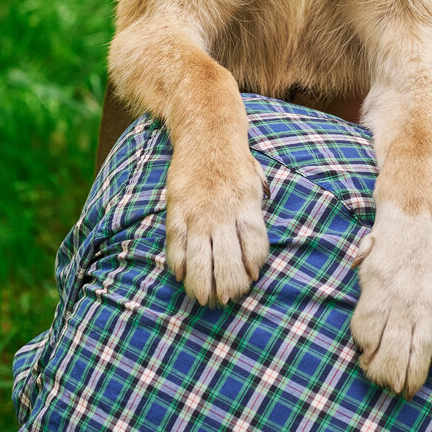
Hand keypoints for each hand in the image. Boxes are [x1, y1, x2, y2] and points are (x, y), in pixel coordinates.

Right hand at [165, 146, 269, 305]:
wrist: (207, 130)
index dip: (252, 268)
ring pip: (200, 259)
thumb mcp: (255, 182)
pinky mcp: (177, 208)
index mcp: (247, 203)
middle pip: (227, 259)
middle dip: (227, 286)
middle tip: (225, 300)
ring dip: (202, 284)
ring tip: (204, 300)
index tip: (250, 281)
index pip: (254, 245)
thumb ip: (255, 212)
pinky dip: (178, 263)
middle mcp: (224, 210)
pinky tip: (180, 276)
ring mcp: (198, 211)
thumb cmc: (234, 162)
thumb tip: (255, 250)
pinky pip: (176, 243)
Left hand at [351, 203, 431, 397]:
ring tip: (408, 390)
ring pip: (421, 348)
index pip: (367, 331)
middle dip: (389, 374)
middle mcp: (401, 295)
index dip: (365, 352)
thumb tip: (364, 336)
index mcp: (377, 285)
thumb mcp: (364, 261)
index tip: (365, 361)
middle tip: (387, 387)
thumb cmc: (387, 240)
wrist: (417, 211)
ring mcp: (426, 297)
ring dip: (414, 374)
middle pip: (394, 347)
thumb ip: (364, 295)